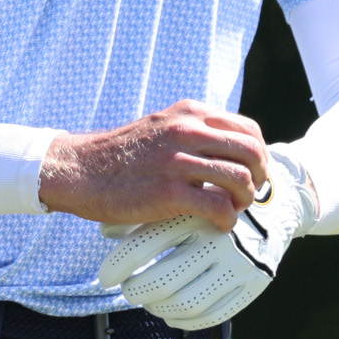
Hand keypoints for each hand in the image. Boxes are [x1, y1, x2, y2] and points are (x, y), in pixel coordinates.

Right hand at [37, 99, 268, 230]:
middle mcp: (186, 131)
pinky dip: (226, 220)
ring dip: (244, 200)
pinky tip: (216, 224)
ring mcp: (177, 161)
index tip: (251, 174)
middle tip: (246, 195)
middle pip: (252, 152)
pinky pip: (218, 206)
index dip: (259, 156)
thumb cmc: (120, 156)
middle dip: (259, 178)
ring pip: (241, 179)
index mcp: (188, 114)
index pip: (248, 130)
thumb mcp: (160, 127)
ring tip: (231, 210)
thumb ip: (193, 133)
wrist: (78, 170)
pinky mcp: (168, 192)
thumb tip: (229, 155)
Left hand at [95, 147, 316, 330]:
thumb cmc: (213, 196)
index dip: (118, 265)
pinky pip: (214, 314)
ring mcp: (239, 263)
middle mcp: (216, 238)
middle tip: (126, 289)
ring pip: (186, 302)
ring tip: (146, 299)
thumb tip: (105, 229)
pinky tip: (171, 313)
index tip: (104, 275)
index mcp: (194, 211)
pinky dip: (186, 319)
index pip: (144, 245)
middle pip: (163, 280)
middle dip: (136, 290)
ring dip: (157, 306)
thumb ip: (146, 211)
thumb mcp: (182, 195)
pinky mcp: (255, 283)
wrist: (277, 200)